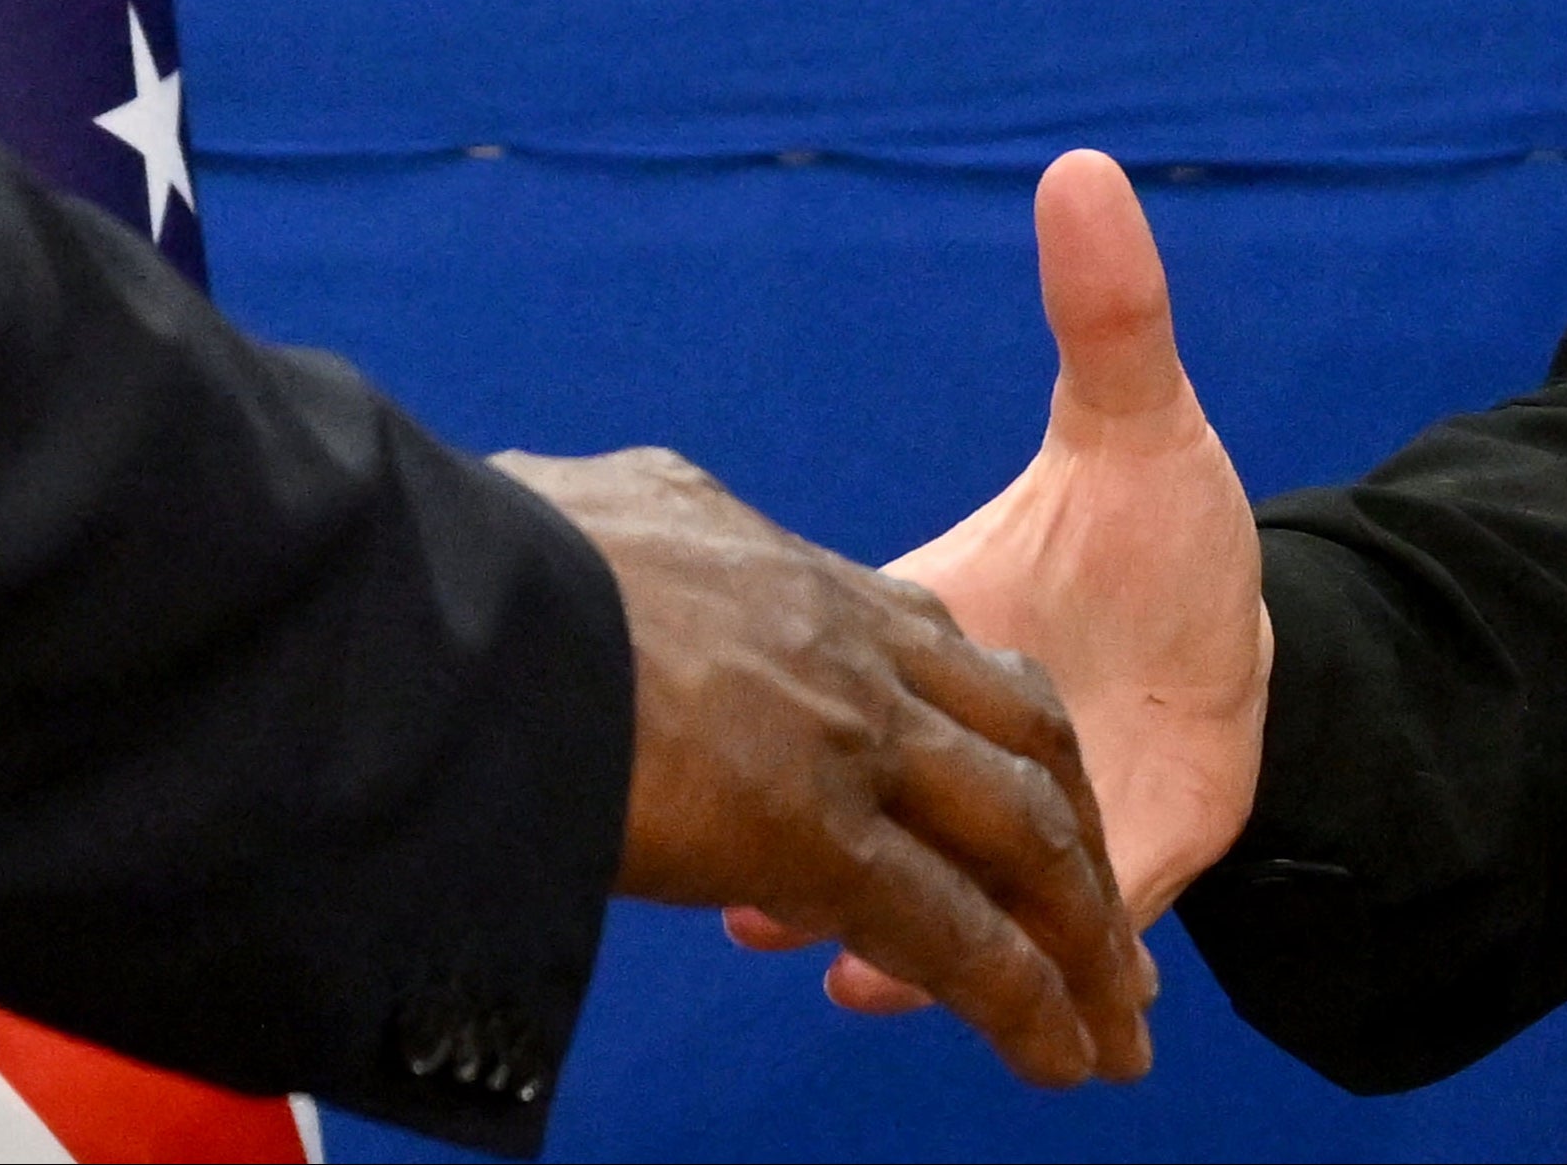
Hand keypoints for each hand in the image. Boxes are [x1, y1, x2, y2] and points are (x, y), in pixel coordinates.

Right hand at [495, 443, 1153, 1087]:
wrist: (452, 592)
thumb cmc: (487, 558)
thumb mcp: (593, 508)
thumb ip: (630, 527)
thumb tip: (578, 514)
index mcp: (795, 575)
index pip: (937, 649)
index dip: (990, 727)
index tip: (1017, 788)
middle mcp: (852, 644)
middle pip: (1022, 737)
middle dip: (1076, 834)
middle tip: (1101, 921)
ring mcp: (847, 737)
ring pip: (1021, 840)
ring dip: (1082, 936)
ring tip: (1113, 1019)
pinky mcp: (818, 836)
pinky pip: (958, 937)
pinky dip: (1027, 1004)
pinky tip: (1063, 1057)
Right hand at [744, 149, 1269, 1020]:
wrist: (1239, 647)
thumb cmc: (1163, 533)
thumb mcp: (1140, 422)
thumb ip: (1109, 312)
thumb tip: (1084, 169)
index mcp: (931, 629)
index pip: (849, 668)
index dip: (795, 703)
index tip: (729, 732)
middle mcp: (946, 740)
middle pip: (870, 799)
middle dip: (807, 848)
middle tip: (747, 892)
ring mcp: (1007, 823)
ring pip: (926, 890)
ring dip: (876, 936)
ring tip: (832, 967)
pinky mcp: (1088, 881)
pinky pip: (1021, 942)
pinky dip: (973, 971)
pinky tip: (924, 994)